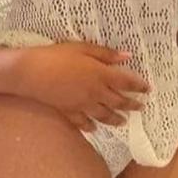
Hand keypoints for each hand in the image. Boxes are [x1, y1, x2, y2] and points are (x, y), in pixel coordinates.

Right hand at [14, 41, 150, 131]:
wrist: (30, 73)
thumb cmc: (56, 55)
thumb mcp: (82, 48)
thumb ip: (106, 54)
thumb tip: (127, 57)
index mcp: (101, 74)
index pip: (126, 82)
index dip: (138, 86)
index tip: (148, 90)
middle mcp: (95, 92)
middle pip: (118, 101)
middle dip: (131, 105)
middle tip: (141, 108)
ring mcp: (82, 104)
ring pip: (104, 115)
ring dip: (116, 119)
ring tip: (123, 121)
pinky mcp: (68, 111)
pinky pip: (82, 122)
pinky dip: (90, 126)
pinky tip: (94, 129)